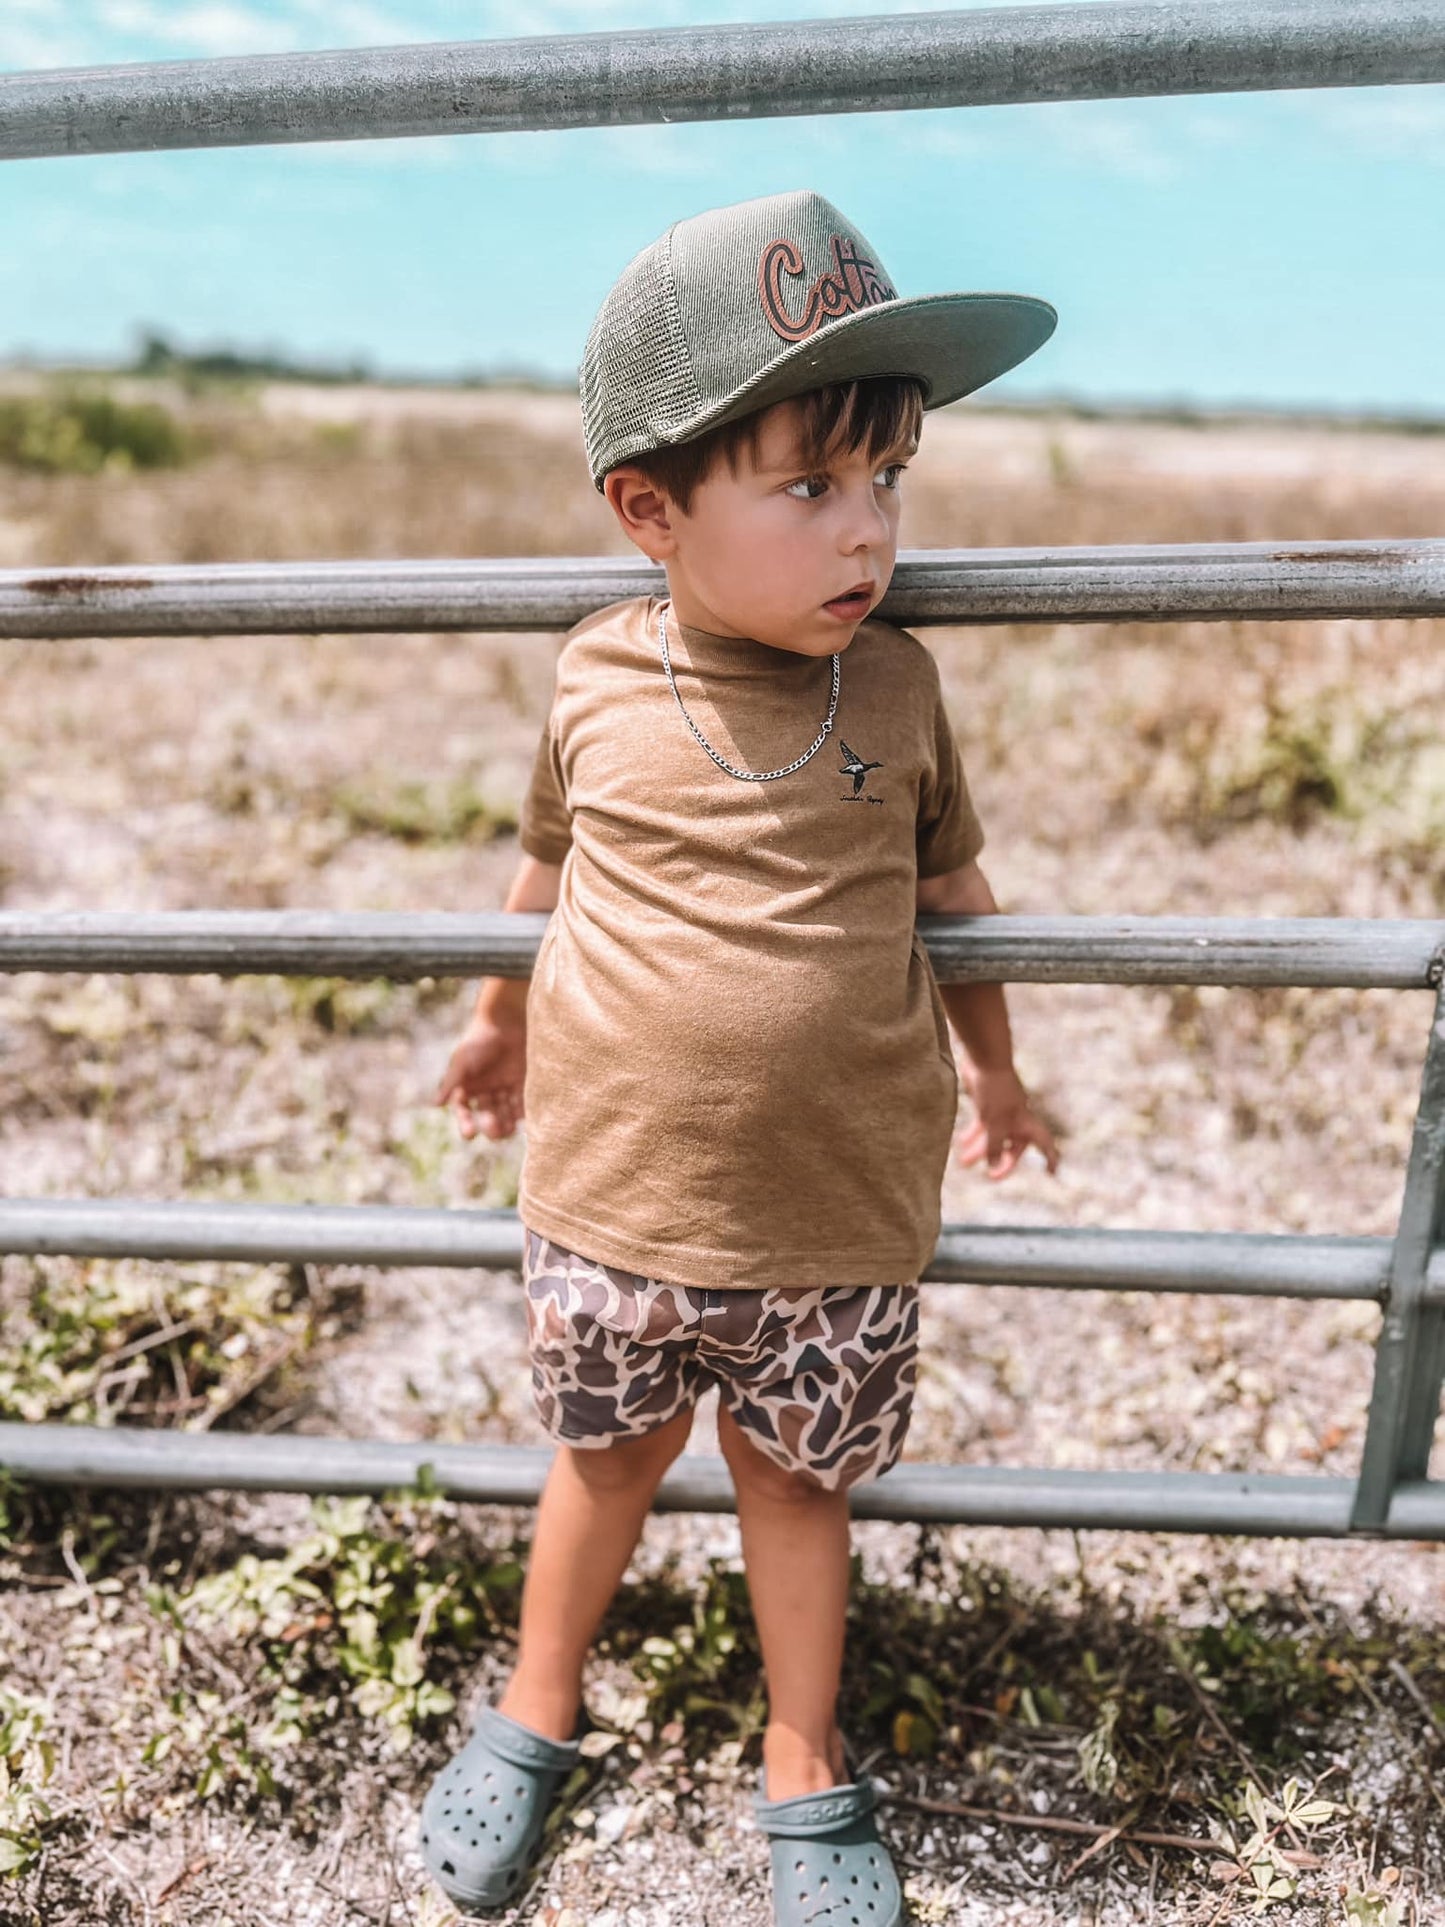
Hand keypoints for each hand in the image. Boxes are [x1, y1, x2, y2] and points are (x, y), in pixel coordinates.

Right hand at [434, 1014, 526, 1140]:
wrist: (506, 1019)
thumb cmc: (479, 1039)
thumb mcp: (462, 1060)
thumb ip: (451, 1082)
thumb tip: (435, 1105)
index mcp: (467, 1087)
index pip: (464, 1111)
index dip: (466, 1122)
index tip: (469, 1133)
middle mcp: (485, 1091)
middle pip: (487, 1115)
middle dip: (490, 1125)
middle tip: (494, 1129)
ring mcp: (504, 1088)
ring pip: (504, 1113)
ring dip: (506, 1123)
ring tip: (508, 1129)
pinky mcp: (522, 1083)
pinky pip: (521, 1103)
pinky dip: (522, 1113)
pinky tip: (523, 1120)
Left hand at [953, 1062, 1059, 1179]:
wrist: (984, 1059)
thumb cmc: (995, 1090)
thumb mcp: (994, 1122)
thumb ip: (993, 1145)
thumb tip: (994, 1165)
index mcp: (1026, 1122)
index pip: (1044, 1144)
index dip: (1050, 1158)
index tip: (1052, 1173)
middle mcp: (1017, 1119)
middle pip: (1013, 1145)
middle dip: (1002, 1161)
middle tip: (990, 1176)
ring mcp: (1001, 1112)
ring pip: (993, 1137)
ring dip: (981, 1150)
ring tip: (964, 1163)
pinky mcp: (986, 1105)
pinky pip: (981, 1126)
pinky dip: (972, 1135)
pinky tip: (961, 1142)